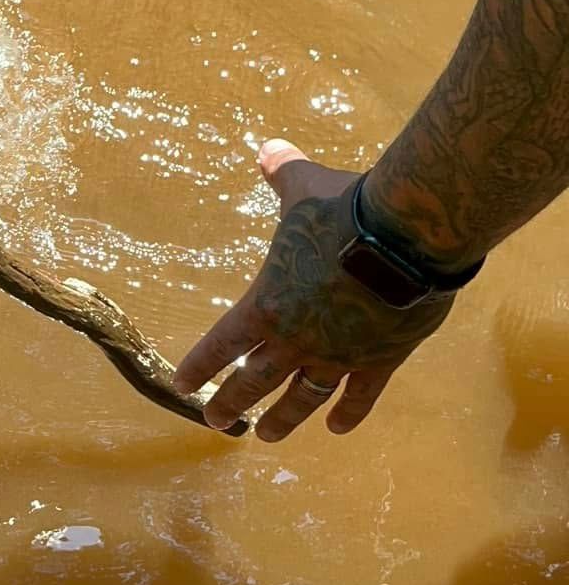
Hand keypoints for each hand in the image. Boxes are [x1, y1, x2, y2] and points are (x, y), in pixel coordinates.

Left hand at [174, 140, 455, 440]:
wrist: (403, 238)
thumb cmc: (343, 211)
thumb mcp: (304, 187)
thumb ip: (282, 173)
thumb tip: (268, 148)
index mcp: (266, 304)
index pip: (221, 344)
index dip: (199, 366)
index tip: (182, 385)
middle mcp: (295, 340)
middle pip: (254, 382)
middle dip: (231, 403)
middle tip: (215, 421)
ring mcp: (336, 356)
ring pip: (301, 399)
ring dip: (282, 419)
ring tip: (266, 435)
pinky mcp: (378, 362)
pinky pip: (359, 396)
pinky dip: (347, 414)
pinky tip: (336, 429)